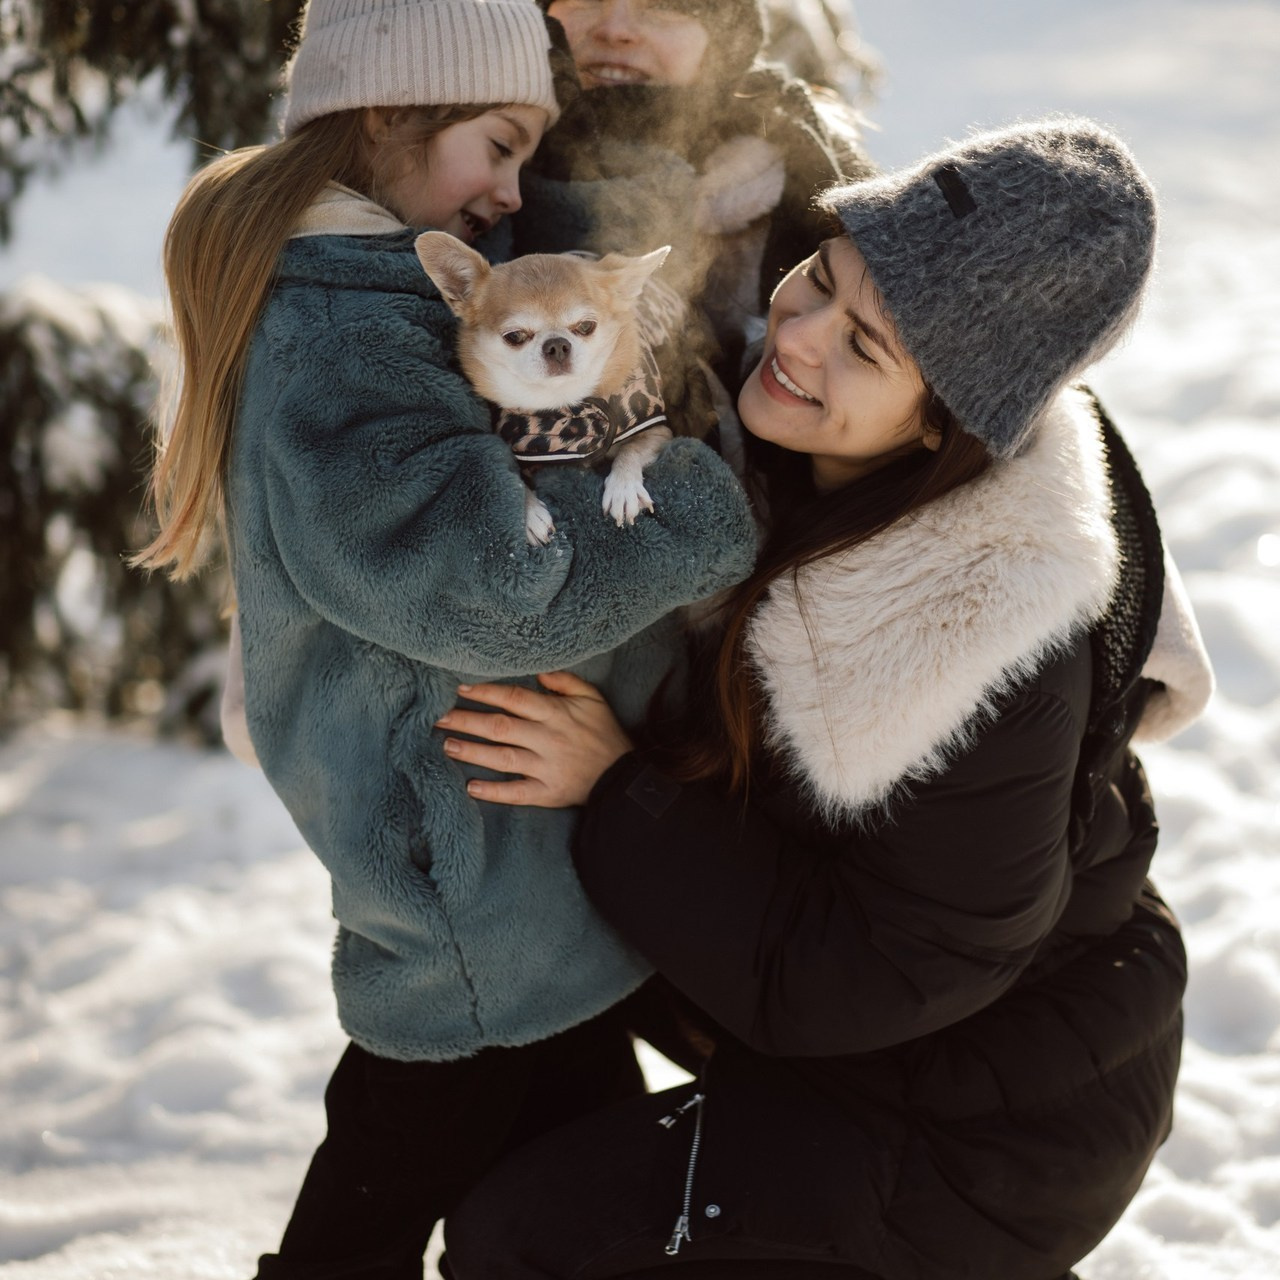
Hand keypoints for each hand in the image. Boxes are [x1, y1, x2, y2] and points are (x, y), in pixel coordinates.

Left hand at [435, 671, 633, 807]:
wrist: (624, 776)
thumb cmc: (604, 733)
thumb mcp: (592, 698)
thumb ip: (565, 681)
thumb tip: (537, 670)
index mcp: (556, 714)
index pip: (515, 698)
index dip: (486, 692)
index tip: (460, 688)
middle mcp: (548, 739)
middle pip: (500, 727)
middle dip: (467, 720)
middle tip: (438, 717)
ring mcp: (547, 768)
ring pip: (502, 758)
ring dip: (472, 752)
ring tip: (446, 745)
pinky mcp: (548, 793)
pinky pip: (517, 793)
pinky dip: (494, 792)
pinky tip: (471, 788)